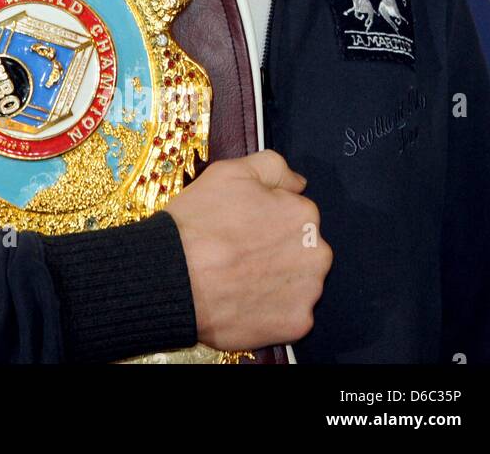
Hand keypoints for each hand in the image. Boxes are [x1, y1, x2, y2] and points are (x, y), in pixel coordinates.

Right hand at [163, 149, 331, 350]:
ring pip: (298, 281)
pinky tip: (243, 300)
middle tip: (239, 252)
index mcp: (303, 214)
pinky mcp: (296, 324)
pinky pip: (290, 313)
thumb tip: (299, 182)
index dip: (266, 218)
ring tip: (239, 278)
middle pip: (303, 249)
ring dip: (276, 279)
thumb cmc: (198, 223)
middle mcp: (316, 253)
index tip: (243, 226)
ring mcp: (308, 291)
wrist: (173, 276)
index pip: (295, 213)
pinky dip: (271, 309)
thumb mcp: (228, 173)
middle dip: (278, 250)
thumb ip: (271, 167)